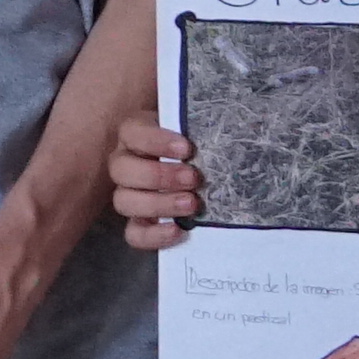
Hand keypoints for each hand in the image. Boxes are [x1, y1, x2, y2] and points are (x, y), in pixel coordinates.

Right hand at [110, 116, 206, 250]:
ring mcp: (129, 195)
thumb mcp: (197, 128)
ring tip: (191, 204)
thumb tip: (236, 124)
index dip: (155, 141)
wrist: (203, 168)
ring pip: (124, 201)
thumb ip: (203, 124)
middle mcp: (125, 164)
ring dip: (158, 203)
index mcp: (135, 135)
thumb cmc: (197, 142)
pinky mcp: (139, 222)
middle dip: (159, 175)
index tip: (186, 148)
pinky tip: (178, 231)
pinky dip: (153, 235)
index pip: (132, 133)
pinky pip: (134, 233)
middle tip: (193, 178)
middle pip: (121, 170)